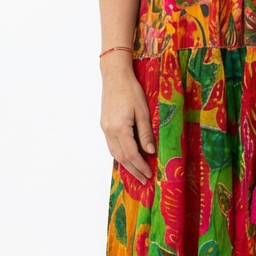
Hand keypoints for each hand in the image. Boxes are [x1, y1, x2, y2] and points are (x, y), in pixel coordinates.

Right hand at [100, 57, 155, 181]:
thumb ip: (146, 133)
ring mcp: (105, 128)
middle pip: (121, 157)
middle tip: (144, 180)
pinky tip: (127, 158)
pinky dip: (120, 155)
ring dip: (126, 165)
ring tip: (137, 173)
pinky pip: (111, 145)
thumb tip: (150, 151)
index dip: (141, 166)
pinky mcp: (104, 125)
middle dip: (133, 170)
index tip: (150, 174)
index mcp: (120, 128)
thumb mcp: (143, 111)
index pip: (132, 154)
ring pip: (114, 153)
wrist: (114, 76)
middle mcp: (109, 131)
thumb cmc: (131, 90)